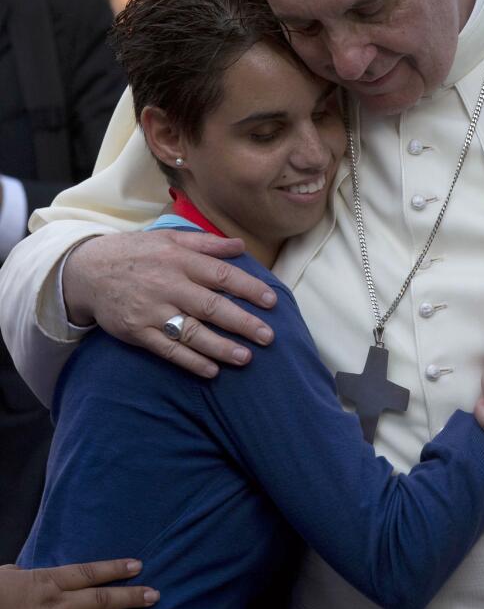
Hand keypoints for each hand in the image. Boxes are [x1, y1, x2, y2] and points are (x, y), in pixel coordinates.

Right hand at [0, 559, 158, 608]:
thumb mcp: (4, 577)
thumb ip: (21, 574)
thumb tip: (21, 570)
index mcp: (44, 583)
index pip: (87, 573)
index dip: (114, 569)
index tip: (138, 565)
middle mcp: (53, 605)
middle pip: (98, 601)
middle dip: (129, 598)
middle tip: (154, 594)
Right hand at [63, 230, 277, 377]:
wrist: (87, 271)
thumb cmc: (138, 253)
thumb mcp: (170, 238)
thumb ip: (207, 243)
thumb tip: (241, 246)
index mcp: (180, 260)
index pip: (222, 275)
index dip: (249, 288)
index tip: (271, 302)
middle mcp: (168, 285)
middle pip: (211, 306)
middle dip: (242, 323)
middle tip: (268, 336)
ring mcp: (151, 311)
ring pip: (191, 332)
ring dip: (220, 347)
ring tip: (246, 358)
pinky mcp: (137, 332)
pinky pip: (168, 349)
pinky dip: (190, 361)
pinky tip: (212, 370)